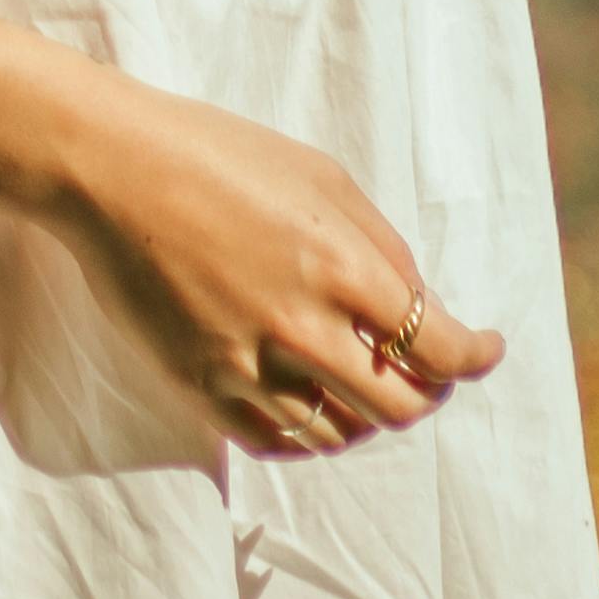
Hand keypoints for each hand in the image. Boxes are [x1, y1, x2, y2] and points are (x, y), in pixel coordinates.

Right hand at [52, 77, 501, 456]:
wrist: (112, 172)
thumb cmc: (219, 156)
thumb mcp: (321, 177)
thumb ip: (381, 246)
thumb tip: (419, 306)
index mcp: (342, 266)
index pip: (439, 348)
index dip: (475, 358)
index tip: (486, 350)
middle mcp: (302, 328)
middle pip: (399, 407)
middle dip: (427, 392)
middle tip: (426, 372)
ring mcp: (248, 368)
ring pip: (340, 434)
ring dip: (365, 414)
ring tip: (363, 381)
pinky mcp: (202, 390)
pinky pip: (277, 442)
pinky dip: (309, 432)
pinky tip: (313, 402)